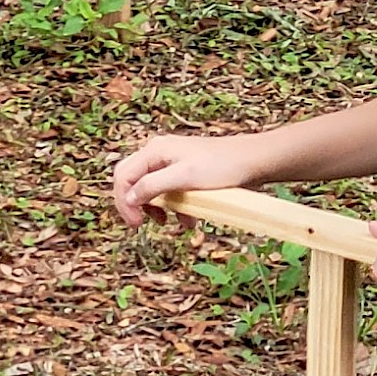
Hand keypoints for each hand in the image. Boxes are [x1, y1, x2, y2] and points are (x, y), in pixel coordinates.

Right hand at [111, 133, 275, 226]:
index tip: (136, 225)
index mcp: (154, 151)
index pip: (123, 177)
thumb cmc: (223, 166)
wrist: (253, 161)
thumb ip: (154, 186)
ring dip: (157, 208)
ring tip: (169, 222)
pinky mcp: (185, 171)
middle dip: (136, 204)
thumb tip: (129, 198)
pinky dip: (174, 206)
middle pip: (132, 181)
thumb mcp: (185, 178)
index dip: (124, 203)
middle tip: (144, 224)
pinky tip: (188, 219)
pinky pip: (169, 191)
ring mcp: (171, 161)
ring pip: (150, 188)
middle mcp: (159, 153)